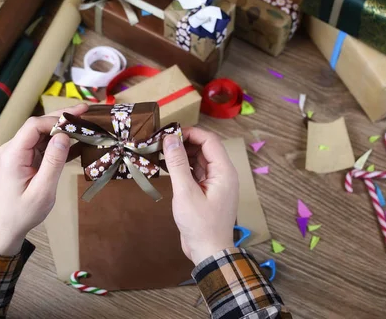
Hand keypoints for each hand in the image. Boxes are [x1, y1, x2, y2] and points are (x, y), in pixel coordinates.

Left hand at [0, 104, 88, 254]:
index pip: (34, 126)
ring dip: (63, 130)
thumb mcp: (42, 191)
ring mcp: (17, 153)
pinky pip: (42, 145)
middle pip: (38, 125)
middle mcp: (12, 149)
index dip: (56, 119)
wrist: (7, 228)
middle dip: (62, 118)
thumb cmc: (23, 213)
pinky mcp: (24, 159)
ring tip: (86, 124)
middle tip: (86, 111)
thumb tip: (64, 136)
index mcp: (12, 154)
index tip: (78, 121)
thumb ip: (53, 162)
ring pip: (42, 134)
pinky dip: (59, 143)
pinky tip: (77, 141)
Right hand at [163, 128, 238, 264]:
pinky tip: (168, 166)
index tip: (169, 133)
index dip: (190, 133)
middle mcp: (222, 174)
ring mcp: (215, 183)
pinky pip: (196, 172)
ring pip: (199, 160)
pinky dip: (183, 167)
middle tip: (161, 142)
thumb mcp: (185, 192)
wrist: (209, 252)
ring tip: (162, 153)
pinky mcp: (207, 191)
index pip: (209, 141)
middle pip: (204, 148)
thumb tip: (170, 139)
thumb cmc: (200, 225)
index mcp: (224, 172)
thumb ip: (177, 164)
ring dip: (182, 154)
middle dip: (184, 143)